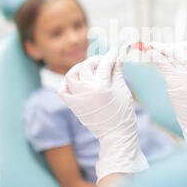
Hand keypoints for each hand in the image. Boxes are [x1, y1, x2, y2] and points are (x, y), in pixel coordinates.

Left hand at [58, 48, 148, 182]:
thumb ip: (118, 71)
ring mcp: (77, 99)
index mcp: (102, 87)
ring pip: (71, 75)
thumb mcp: (123, 90)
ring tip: (89, 69)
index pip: (104, 64)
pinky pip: (63, 90)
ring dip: (79, 68)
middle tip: (103, 61)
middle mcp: (87, 91)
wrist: (115, 134)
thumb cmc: (123, 113)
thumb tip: (119, 56)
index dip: (110, 56)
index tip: (114, 51)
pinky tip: (76, 80)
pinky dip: (66, 82)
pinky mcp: (73, 106)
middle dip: (95, 60)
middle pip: (86, 66)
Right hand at [146, 41, 186, 144]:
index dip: (162, 47)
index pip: (177, 51)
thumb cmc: (183, 102)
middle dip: (174, 46)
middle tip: (161, 50)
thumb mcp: (170, 80)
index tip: (152, 45)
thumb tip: (151, 52)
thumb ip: (161, 63)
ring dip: (186, 47)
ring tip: (174, 51)